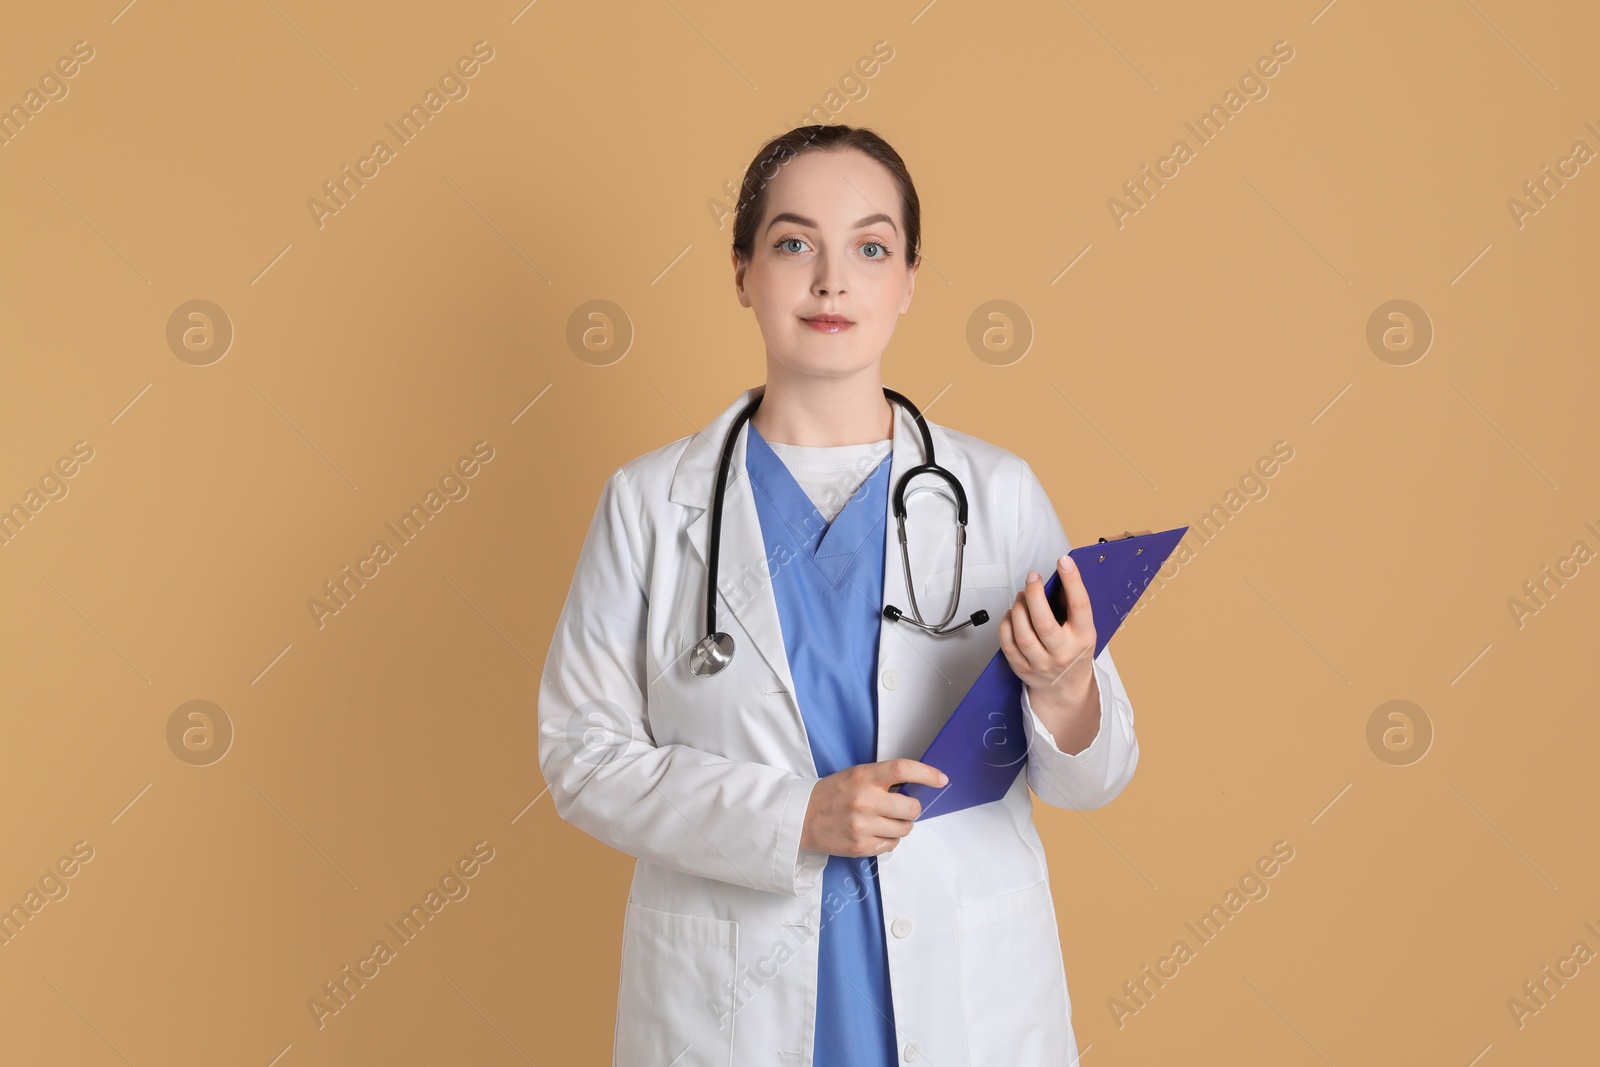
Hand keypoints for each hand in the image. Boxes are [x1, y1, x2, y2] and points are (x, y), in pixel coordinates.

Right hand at [800, 759, 947, 857]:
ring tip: (886, 820)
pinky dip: (889, 839)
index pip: (903, 770)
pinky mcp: (860, 846)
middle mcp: (864, 800)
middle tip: (902, 806)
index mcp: (864, 776)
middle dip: (912, 807)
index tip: (941, 779)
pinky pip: (892, 844)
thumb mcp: (856, 775)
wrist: (801, 817)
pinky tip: (875, 832)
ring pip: (905, 828)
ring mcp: (862, 825)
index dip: (927, 773)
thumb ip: (883, 780)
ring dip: (902, 825)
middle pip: (911, 807)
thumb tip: (918, 787)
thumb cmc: (833, 793)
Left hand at [999, 555, 1097, 722]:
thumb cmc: (1074, 652)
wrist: (1066, 689)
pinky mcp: (1023, 669)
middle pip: (1044, 623)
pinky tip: (1011, 614)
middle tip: (1032, 578)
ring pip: (1023, 635)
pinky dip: (1006, 625)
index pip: (1080, 607)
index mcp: (1083, 638)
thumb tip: (1060, 573)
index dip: (1072, 581)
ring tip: (1021, 596)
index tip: (1064, 562)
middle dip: (1035, 595)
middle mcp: (1063, 653)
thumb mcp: (1083, 630)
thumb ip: (1072, 606)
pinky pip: (1008, 645)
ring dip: (1019, 609)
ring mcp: (1041, 664)